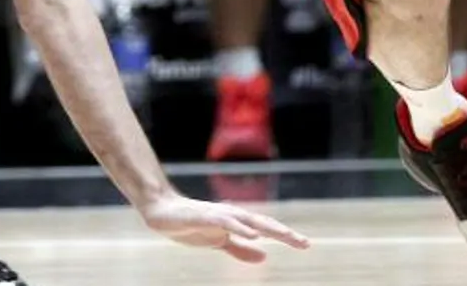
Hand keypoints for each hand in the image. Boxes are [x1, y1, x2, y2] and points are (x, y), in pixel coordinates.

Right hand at [139, 191, 309, 263]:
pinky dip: (241, 228)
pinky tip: (255, 235)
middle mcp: (232, 215)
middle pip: (263, 223)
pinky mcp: (205, 216)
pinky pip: (226, 222)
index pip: (266, 228)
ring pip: (249, 220)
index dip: (285, 236)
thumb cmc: (190, 225)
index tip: (305, 244)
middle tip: (305, 243)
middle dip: (284, 233)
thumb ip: (240, 248)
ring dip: (268, 228)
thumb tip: (264, 255)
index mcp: (237, 222)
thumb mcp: (219, 242)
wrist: (161, 212)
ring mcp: (219, 214)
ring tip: (286, 236)